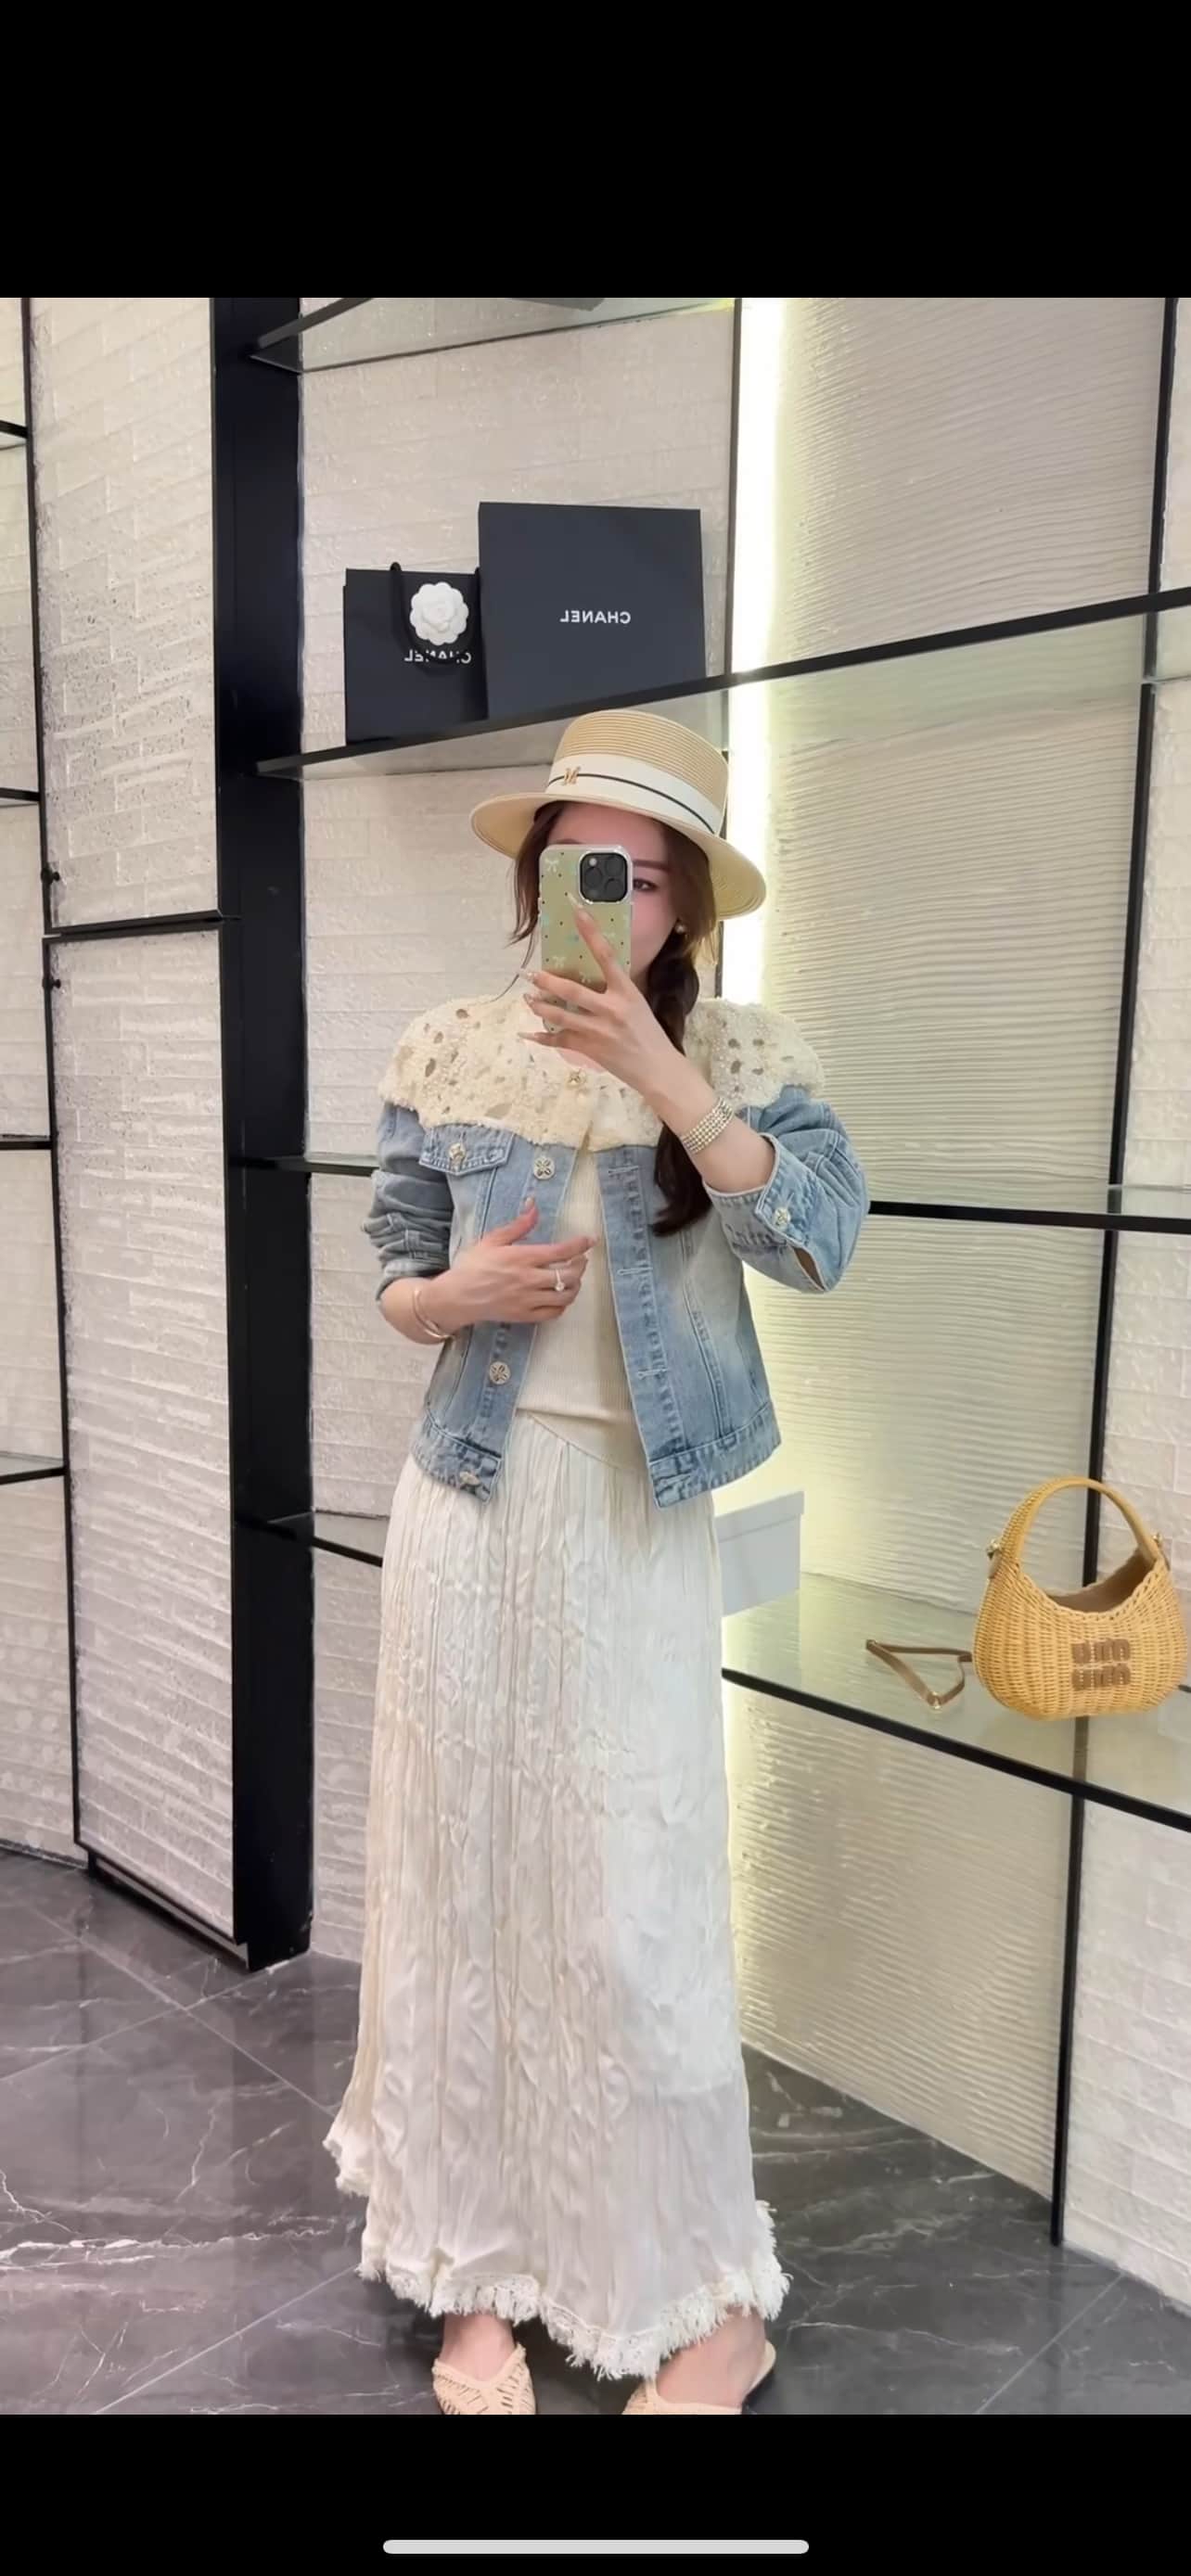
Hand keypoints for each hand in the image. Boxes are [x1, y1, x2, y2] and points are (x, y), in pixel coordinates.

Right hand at [429, 1203, 595, 1330]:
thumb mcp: (492, 1240)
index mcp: (522, 1257)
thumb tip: (534, 1207)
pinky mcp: (524, 1315)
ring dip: (575, 1286)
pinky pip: (553, 1313)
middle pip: (569, 1275)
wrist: (457, 1297)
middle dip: (581, 1266)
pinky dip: (562, 1305)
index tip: (590, 1240)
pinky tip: (560, 1297)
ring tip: (573, 1278)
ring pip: (565, 1296)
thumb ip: (518, 1225)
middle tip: (581, 1260)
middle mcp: (528, 1279)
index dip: (580, 1245)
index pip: (561, 1251)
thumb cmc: (472, 1266)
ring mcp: (527, 1300)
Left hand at [524, 906, 683, 1105]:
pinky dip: (542, 1038)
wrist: (657, 1069)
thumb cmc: (648, 1034)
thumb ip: (615, 990)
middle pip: (571, 990)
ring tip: (529, 999)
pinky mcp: (590, 1048)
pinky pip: (559, 1041)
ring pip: (560, 1015)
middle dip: (546, 982)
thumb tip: (591, 977)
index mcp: (626, 991)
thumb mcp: (637, 1004)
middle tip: (530, 974)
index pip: (606, 954)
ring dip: (540, 1006)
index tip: (576, 910)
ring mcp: (599, 1030)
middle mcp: (611, 1008)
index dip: (590, 931)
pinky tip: (528, 1034)